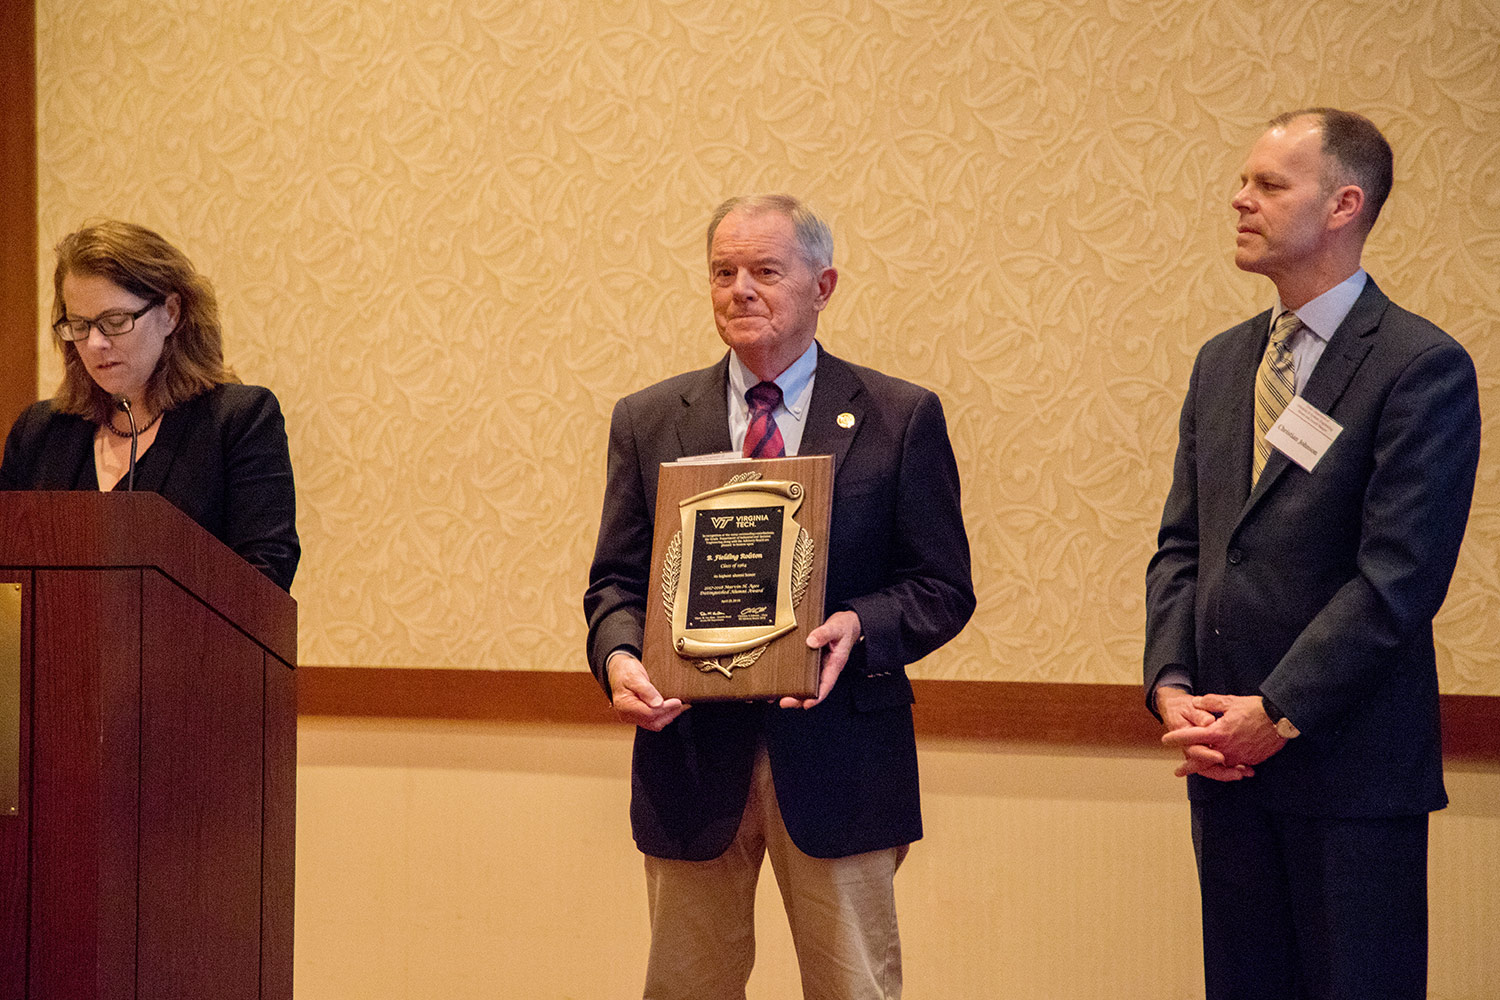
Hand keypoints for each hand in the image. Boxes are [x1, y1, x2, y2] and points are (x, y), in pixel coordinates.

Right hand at [606, 652, 685, 730]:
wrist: (618, 671)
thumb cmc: (626, 671)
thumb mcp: (635, 675)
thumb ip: (646, 690)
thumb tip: (658, 704)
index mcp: (624, 705)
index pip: (649, 713)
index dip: (666, 709)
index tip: (678, 702)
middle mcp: (626, 714)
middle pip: (652, 722)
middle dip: (669, 714)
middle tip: (683, 705)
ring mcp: (631, 717)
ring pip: (653, 724)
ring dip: (668, 717)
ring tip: (680, 707)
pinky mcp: (636, 717)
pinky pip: (651, 721)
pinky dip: (663, 716)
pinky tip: (671, 709)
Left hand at [780, 610, 860, 708]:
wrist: (845, 622)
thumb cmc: (844, 627)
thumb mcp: (836, 628)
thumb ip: (824, 634)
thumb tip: (811, 641)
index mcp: (834, 664)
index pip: (826, 685)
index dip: (817, 697)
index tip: (807, 704)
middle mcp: (824, 668)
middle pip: (813, 689)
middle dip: (799, 699)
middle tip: (784, 702)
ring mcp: (816, 665)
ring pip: (805, 683)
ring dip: (793, 691)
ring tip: (777, 697)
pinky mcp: (809, 660)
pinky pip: (800, 672)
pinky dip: (790, 678)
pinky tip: (779, 682)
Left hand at [1161, 693, 1285, 778]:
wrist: (1281, 719)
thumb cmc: (1255, 708)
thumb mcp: (1230, 701)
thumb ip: (1210, 702)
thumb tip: (1196, 703)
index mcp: (1218, 732)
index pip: (1192, 736)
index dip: (1177, 738)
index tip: (1165, 740)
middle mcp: (1227, 748)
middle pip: (1203, 760)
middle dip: (1189, 766)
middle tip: (1178, 772)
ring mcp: (1239, 756)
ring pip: (1219, 766)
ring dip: (1208, 769)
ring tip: (1200, 772)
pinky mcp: (1250, 760)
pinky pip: (1236, 767)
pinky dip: (1228, 769)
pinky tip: (1224, 769)